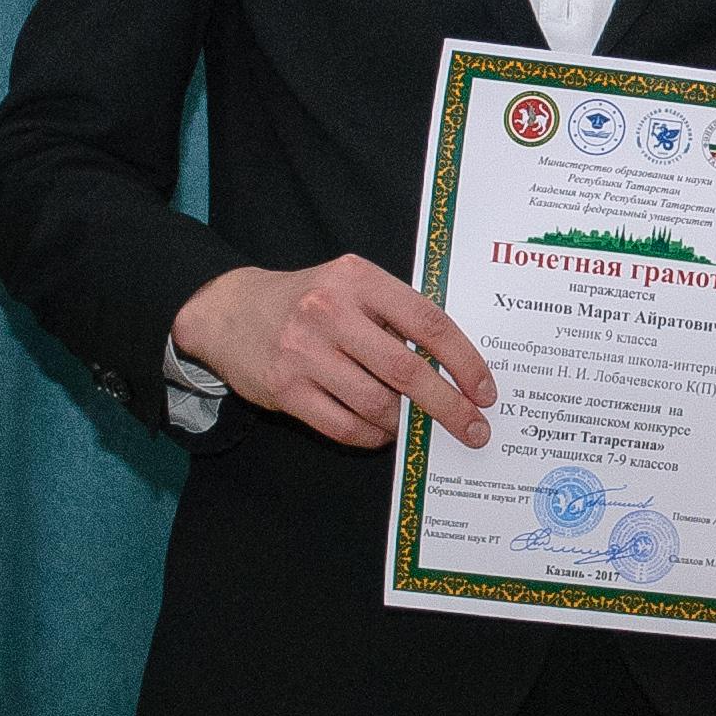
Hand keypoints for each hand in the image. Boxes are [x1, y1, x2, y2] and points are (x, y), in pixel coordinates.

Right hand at [173, 255, 495, 451]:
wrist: (229, 311)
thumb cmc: (309, 300)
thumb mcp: (353, 286)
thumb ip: (397, 314)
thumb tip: (455, 366)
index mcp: (358, 279)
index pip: (428, 322)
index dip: (464, 361)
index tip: (485, 391)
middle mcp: (330, 312)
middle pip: (406, 369)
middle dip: (448, 405)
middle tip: (473, 429)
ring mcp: (303, 352)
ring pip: (376, 403)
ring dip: (405, 423)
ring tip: (417, 427)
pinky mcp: (284, 389)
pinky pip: (343, 426)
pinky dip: (372, 436)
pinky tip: (383, 433)